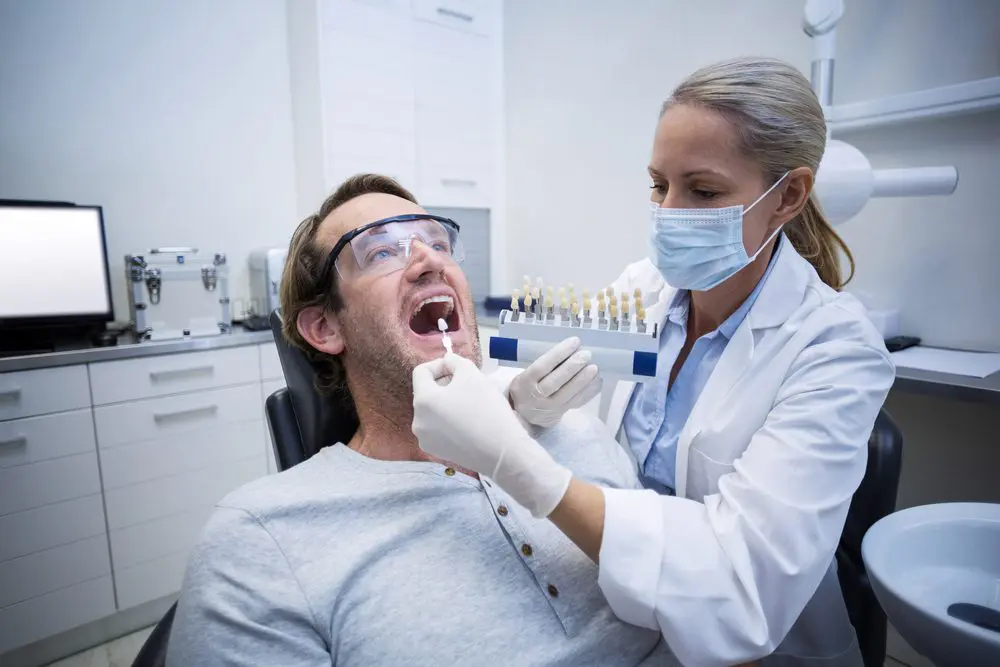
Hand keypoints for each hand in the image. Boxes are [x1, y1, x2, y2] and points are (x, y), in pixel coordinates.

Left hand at [412, 353, 572, 517]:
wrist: (502, 452)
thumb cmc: (486, 409)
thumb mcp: (472, 374)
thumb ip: (454, 361)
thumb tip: (447, 362)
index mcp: (422, 401)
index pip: (422, 372)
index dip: (440, 365)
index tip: (459, 370)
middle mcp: (417, 421)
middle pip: (426, 392)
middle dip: (445, 385)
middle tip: (468, 387)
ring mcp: (425, 439)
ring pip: (432, 411)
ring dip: (447, 403)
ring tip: (470, 405)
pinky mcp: (436, 452)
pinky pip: (438, 428)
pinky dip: (449, 421)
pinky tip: (468, 423)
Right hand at [508, 337, 602, 427]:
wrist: (524, 413)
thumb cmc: (527, 385)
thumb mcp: (525, 374)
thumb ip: (543, 364)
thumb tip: (569, 349)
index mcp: (525, 382)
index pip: (542, 367)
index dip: (558, 354)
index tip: (574, 342)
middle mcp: (536, 396)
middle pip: (555, 382)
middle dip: (572, 367)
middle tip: (586, 354)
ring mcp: (550, 406)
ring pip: (567, 394)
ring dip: (583, 380)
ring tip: (594, 367)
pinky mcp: (561, 412)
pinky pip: (576, 402)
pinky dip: (588, 392)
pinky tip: (597, 381)